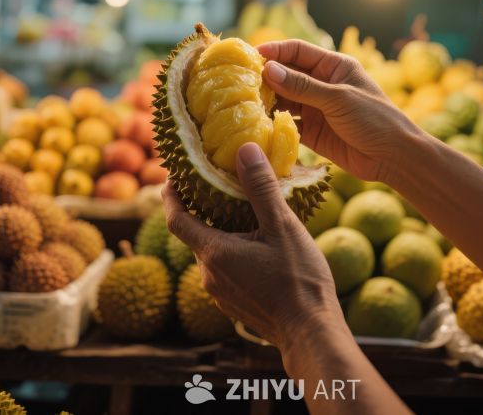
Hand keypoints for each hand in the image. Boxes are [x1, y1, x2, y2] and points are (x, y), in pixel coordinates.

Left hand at [163, 142, 343, 349]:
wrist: (311, 332)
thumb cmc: (298, 279)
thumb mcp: (282, 226)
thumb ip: (260, 187)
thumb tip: (245, 149)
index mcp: (213, 253)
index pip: (176, 219)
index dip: (170, 196)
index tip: (172, 176)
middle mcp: (209, 275)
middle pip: (195, 235)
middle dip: (202, 211)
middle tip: (216, 186)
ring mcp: (221, 294)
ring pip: (212, 254)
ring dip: (220, 233)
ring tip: (242, 214)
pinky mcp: (235, 305)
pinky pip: (226, 271)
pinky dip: (233, 253)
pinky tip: (257, 246)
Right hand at [257, 40, 419, 182]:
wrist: (393, 157)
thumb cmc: (374, 119)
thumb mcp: (338, 98)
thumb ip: (303, 86)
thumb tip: (268, 69)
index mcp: (334, 67)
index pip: (298, 51)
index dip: (275, 51)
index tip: (252, 56)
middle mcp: (322, 85)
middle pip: (287, 75)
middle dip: (266, 77)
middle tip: (240, 81)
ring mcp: (316, 109)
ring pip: (285, 100)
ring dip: (267, 101)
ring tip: (244, 104)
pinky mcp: (313, 133)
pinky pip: (288, 124)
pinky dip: (274, 124)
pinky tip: (257, 125)